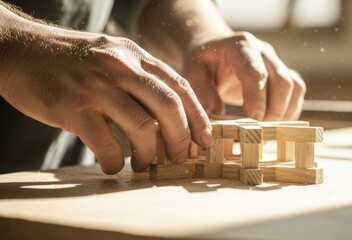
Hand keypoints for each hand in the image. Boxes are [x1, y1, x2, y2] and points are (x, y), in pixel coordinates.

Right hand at [0, 23, 211, 173]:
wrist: (20, 50)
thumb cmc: (70, 60)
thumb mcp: (111, 55)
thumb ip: (139, 78)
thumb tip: (165, 117)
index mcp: (134, 55)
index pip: (180, 85)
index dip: (198, 116)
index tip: (204, 139)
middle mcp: (120, 67)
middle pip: (169, 106)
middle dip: (181, 138)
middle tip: (180, 157)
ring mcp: (97, 86)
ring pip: (142, 127)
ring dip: (149, 154)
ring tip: (145, 165)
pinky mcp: (73, 107)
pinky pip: (106, 143)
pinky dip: (115, 161)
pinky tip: (113, 165)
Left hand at [183, 32, 305, 120]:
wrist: (215, 51)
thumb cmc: (204, 63)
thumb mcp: (194, 73)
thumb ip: (202, 93)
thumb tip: (214, 117)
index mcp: (240, 47)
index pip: (254, 71)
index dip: (257, 96)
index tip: (254, 118)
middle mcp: (263, 52)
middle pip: (282, 79)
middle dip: (275, 108)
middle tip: (261, 129)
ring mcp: (276, 62)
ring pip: (294, 86)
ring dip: (285, 111)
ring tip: (269, 129)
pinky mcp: (283, 74)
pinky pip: (297, 91)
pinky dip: (290, 110)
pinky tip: (275, 124)